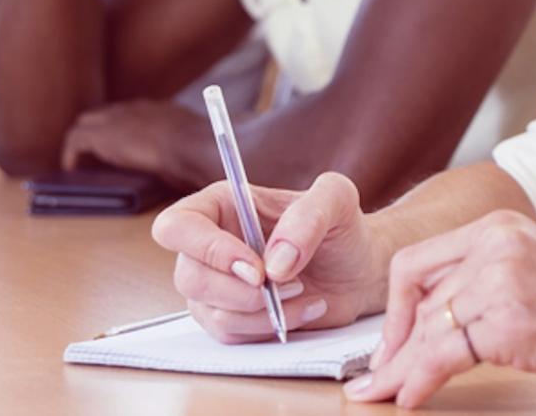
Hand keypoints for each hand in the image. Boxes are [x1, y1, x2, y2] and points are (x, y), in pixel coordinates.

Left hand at [61, 99, 219, 189]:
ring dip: (83, 142)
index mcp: (158, 110)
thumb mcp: (194, 147)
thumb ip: (184, 150)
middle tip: (93, 156)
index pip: (130, 113)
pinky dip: (72, 154)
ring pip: (86, 123)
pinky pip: (76, 140)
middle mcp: (135, 109)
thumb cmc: (202, 152)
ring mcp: (117, 118)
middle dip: (96, 131)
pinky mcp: (101, 135)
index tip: (119, 145)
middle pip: (104, 114)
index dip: (120, 129)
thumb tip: (186, 166)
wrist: (194, 147)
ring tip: (79, 163)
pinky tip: (71, 169)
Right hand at [153, 171, 388, 343]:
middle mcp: (210, 244)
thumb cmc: (341, 227)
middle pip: (189, 277)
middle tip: (292, 283)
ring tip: (304, 293)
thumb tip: (275, 263)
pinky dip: (269, 328)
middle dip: (242, 291)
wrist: (358, 269)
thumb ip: (308, 217)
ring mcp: (216, 284)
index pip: (177, 226)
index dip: (206, 250)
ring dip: (262, 312)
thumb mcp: (337, 200)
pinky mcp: (230, 317)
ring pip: (210, 312)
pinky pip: (230, 335)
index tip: (255, 269)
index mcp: (222, 205)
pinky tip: (303, 310)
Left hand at [345, 213, 535, 407]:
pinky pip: (443, 353)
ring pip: (425, 327)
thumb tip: (442, 324)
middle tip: (374, 377)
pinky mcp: (512, 321)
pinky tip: (410, 398)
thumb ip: (494, 284)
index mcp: (503, 227)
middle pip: (414, 293)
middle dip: (389, 342)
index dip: (394, 309)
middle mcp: (497, 242)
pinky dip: (417, 379)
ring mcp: (503, 279)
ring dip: (397, 368)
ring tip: (380, 395)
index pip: (420, 262)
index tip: (388, 344)